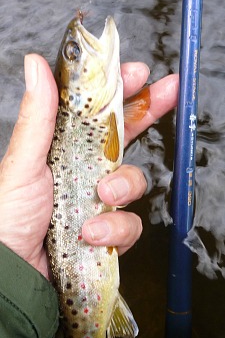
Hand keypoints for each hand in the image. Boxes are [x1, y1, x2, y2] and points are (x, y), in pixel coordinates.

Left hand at [0, 55, 177, 278]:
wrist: (14, 272)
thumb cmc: (9, 217)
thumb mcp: (23, 163)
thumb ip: (38, 118)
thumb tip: (36, 65)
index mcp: (63, 150)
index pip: (96, 114)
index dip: (120, 91)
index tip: (138, 73)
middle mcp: (84, 171)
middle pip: (126, 136)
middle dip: (149, 112)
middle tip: (167, 93)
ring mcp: (98, 202)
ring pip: (133, 182)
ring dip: (122, 186)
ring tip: (100, 197)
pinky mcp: (107, 233)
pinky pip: (129, 224)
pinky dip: (114, 229)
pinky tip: (91, 234)